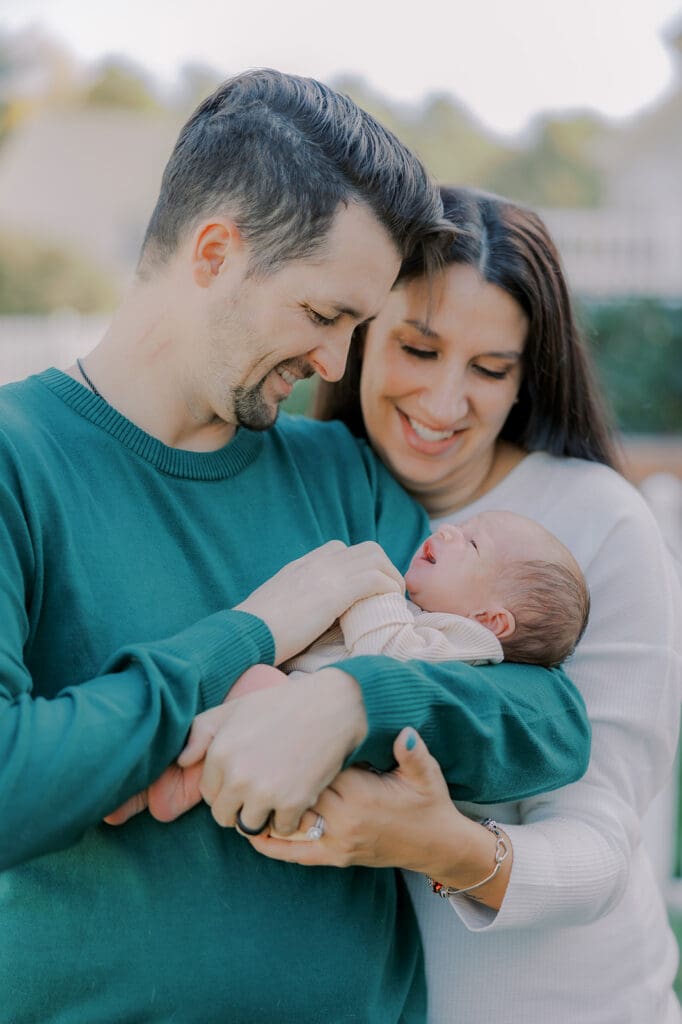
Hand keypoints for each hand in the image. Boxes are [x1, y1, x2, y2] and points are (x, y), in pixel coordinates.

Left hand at [104, 665, 288, 825]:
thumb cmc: (282, 705)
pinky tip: (296, 795)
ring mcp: (264, 792)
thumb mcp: (236, 708)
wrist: (331, 707)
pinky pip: (280, 829)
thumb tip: (181, 761)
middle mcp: (237, 776)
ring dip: (261, 815)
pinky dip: (288, 818)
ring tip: (276, 794)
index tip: (245, 775)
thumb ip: (201, 732)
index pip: (208, 793)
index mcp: (220, 752)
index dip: (226, 787)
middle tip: (260, 788)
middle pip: (224, 816)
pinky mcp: (292, 803)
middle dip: (238, 806)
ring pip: (249, 826)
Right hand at [236, 541, 403, 663]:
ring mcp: (326, 573)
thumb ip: (295, 600)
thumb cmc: (257, 629)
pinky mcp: (335, 591)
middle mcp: (316, 562)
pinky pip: (375, 579)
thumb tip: (307, 615)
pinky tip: (388, 604)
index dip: (360, 565)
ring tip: (393, 599)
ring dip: (391, 577)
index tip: (368, 587)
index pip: (340, 549)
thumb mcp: (277, 605)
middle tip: (389, 593)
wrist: (247, 632)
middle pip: (366, 548)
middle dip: (385, 567)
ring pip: (376, 557)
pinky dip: (387, 588)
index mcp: (302, 565)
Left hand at [246, 727, 457, 869]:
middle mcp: (343, 822)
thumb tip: (406, 733)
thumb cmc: (427, 801)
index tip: (280, 734)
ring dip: (265, 807)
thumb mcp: (425, 773)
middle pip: (295, 794)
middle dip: (274, 776)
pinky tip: (250, 829)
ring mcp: (336, 844)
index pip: (315, 769)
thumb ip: (413, 752)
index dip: (296, 753)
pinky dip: (271, 842)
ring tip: (238, 789)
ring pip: (288, 824)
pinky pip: (294, 854)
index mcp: (360, 795)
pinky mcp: (334, 858)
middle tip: (248, 755)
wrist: (437, 844)